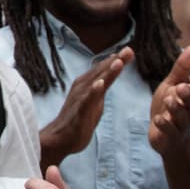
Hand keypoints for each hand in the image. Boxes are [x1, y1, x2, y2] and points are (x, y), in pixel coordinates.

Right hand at [40, 47, 132, 168]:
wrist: (59, 139)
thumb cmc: (77, 120)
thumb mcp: (93, 102)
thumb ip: (100, 89)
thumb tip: (106, 78)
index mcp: (87, 85)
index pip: (103, 70)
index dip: (116, 60)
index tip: (129, 50)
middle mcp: (82, 87)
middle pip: (101, 72)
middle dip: (115, 61)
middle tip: (129, 50)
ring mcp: (80, 98)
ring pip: (95, 82)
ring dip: (106, 72)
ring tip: (118, 62)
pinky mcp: (79, 111)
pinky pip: (87, 100)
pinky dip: (93, 91)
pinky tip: (99, 84)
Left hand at [149, 46, 189, 156]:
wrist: (166, 136)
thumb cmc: (170, 106)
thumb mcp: (173, 84)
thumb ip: (183, 68)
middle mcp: (189, 111)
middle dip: (189, 95)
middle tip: (182, 87)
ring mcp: (180, 125)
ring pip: (182, 117)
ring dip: (176, 109)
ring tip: (169, 100)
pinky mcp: (169, 136)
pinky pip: (169, 131)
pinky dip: (164, 125)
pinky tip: (158, 119)